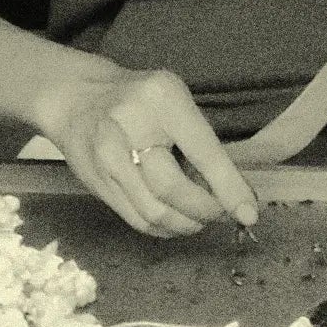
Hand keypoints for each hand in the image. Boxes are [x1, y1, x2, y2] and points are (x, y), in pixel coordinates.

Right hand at [35, 64, 259, 239]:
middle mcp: (129, 127)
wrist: (76, 98)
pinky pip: (137, 220)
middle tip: (221, 213)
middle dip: (206, 210)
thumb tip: (236, 192)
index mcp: (162, 99)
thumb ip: (202, 140)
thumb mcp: (174, 100)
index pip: (202, 150)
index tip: (249, 213)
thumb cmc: (139, 99)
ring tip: (200, 219)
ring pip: (155, 212)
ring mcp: (107, 158)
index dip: (228, 187)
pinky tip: (177, 221)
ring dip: (186, 224)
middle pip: (173, 188)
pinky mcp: (96, 184)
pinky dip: (165, 229)